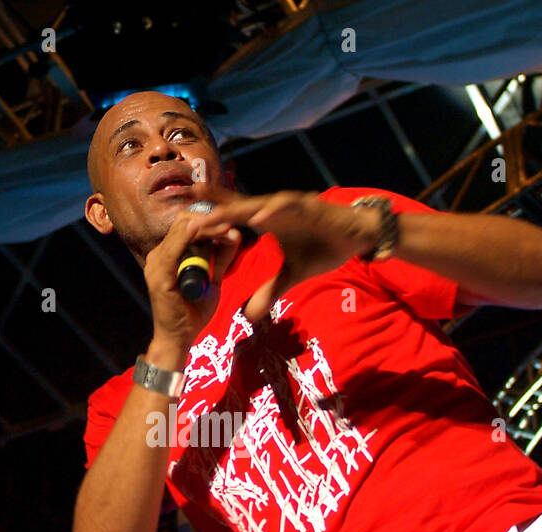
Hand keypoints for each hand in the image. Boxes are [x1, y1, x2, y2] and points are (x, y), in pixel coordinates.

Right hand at [143, 207, 243, 355]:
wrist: (178, 339)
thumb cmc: (193, 313)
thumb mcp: (212, 281)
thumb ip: (220, 260)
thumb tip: (234, 236)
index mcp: (167, 256)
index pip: (186, 225)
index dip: (210, 220)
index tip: (233, 221)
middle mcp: (158, 255)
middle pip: (184, 221)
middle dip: (211, 218)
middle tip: (234, 221)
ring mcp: (156, 263)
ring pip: (183, 228)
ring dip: (210, 225)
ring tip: (231, 228)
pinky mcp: (160, 273)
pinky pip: (178, 245)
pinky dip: (198, 235)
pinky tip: (218, 231)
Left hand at [194, 191, 379, 321]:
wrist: (358, 236)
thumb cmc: (324, 247)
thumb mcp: (292, 274)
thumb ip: (270, 290)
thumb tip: (250, 315)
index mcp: (267, 220)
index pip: (233, 218)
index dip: (210, 218)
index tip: (183, 223)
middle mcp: (274, 209)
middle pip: (238, 206)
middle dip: (213, 206)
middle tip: (187, 207)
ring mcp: (291, 205)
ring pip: (258, 205)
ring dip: (236, 209)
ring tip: (214, 215)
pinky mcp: (310, 207)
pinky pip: (288, 208)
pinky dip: (273, 212)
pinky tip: (257, 218)